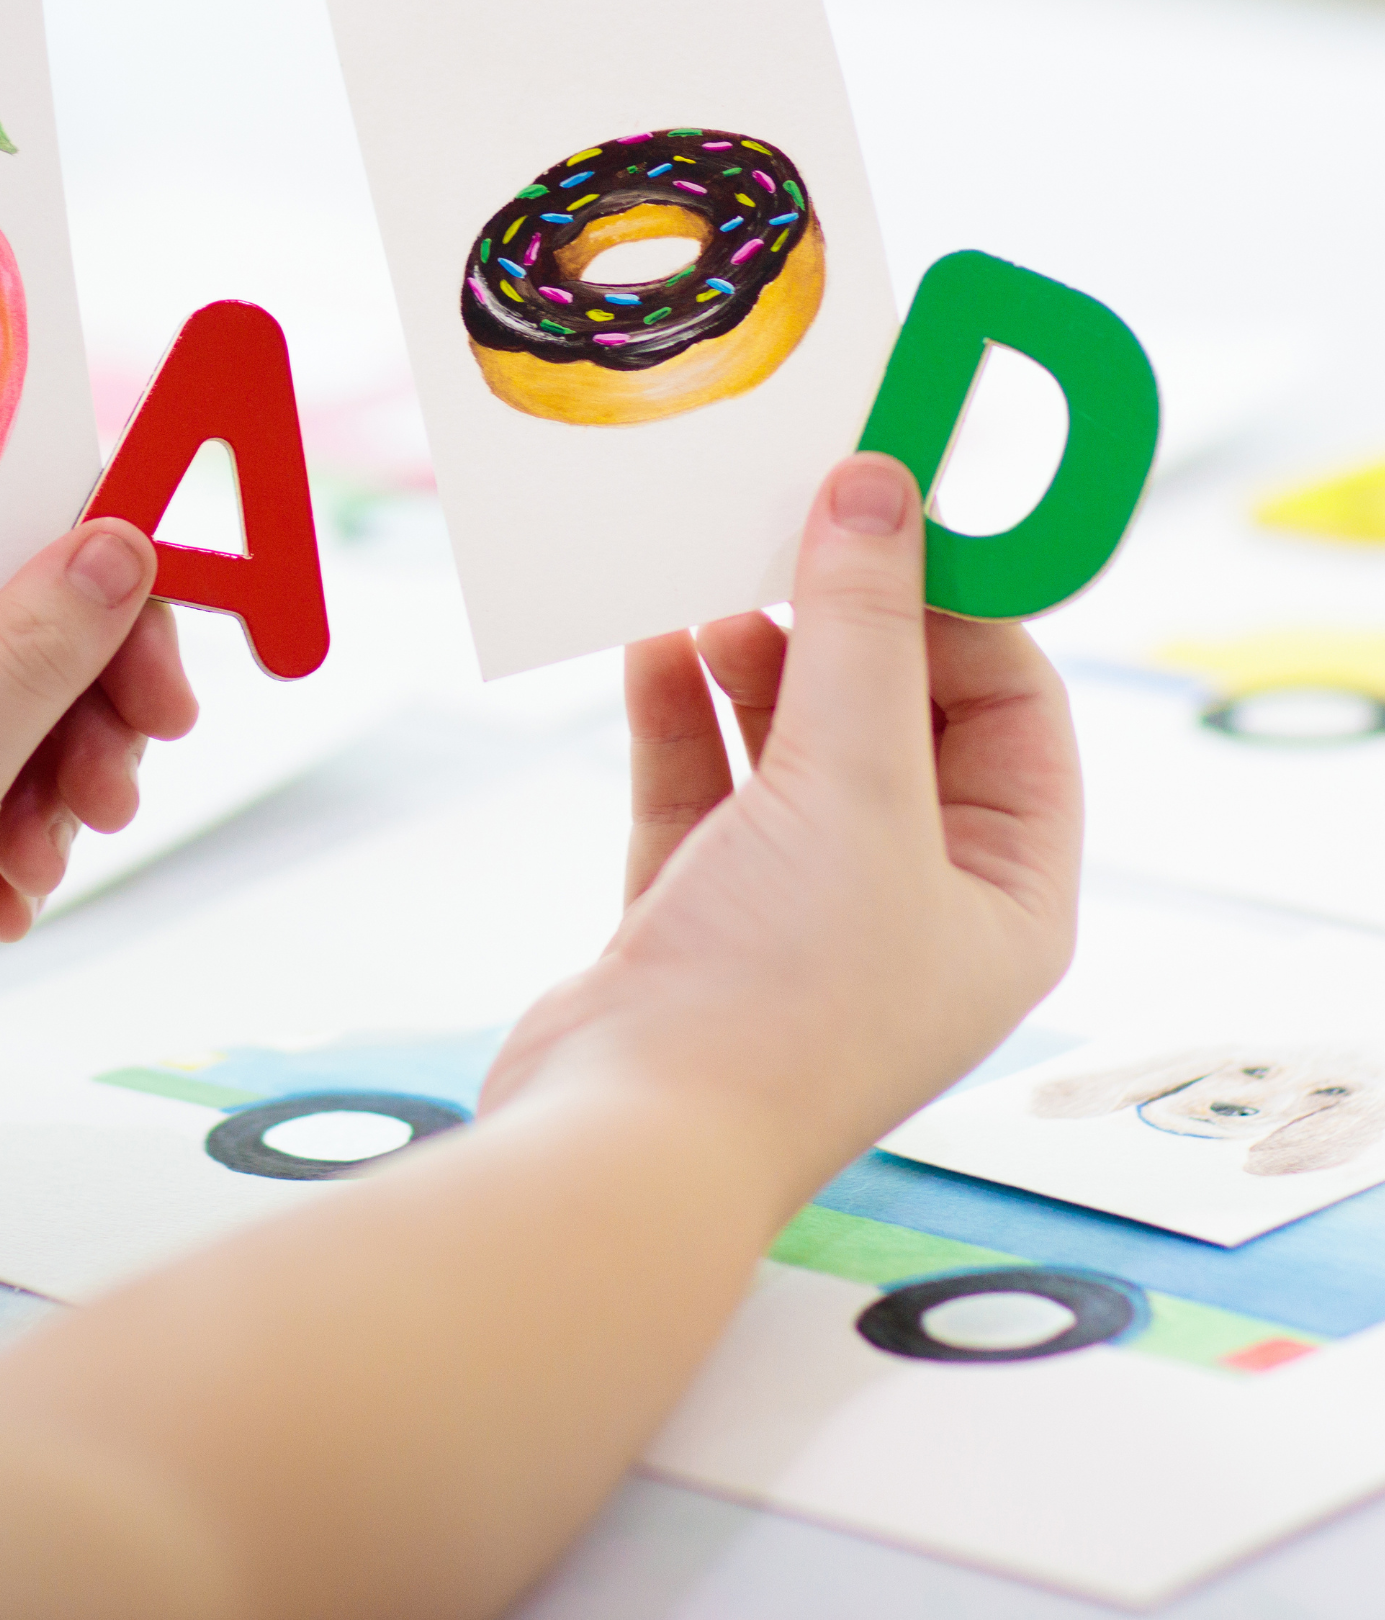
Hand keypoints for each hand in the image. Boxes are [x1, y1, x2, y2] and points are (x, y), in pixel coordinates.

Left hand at [0, 520, 195, 1120]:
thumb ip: (28, 656)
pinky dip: (2, 836)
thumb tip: (121, 544)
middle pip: (20, 626)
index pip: (7, 537)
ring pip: (5, 712)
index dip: (109, 598)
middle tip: (113, 801)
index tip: (164, 693)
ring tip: (33, 871)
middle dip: (89, 715)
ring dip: (50, 792)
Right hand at [482, 452, 1081, 1197]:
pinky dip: (681, 707)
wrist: (623, 1148)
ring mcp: (801, 904)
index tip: (889, 500)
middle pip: (898, 709)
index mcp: (1005, 890)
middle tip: (790, 518)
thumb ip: (863, 628)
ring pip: (791, 737)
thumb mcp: (849, 787)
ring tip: (710, 580)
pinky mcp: (698, 907)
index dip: (957, 598)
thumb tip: (878, 486)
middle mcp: (914, 896)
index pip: (1010, 703)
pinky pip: (702, 778)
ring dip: (754, 654)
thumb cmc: (777, 1000)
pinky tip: (651, 642)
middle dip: (844, 615)